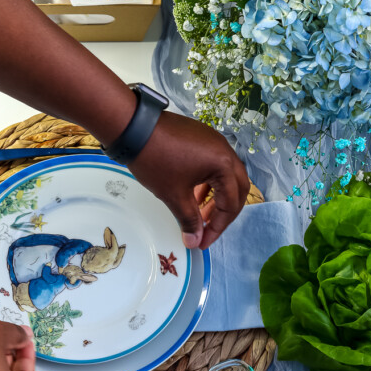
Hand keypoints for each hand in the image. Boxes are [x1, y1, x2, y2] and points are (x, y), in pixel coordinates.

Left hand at [129, 112, 249, 248]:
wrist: (133, 128)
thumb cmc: (156, 161)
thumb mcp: (174, 195)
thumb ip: (189, 220)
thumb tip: (195, 241)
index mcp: (224, 165)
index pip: (230, 204)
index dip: (217, 227)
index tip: (202, 242)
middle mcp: (225, 151)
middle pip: (236, 189)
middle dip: (223, 212)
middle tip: (207, 229)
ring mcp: (215, 141)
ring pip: (226, 176)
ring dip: (216, 197)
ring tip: (199, 213)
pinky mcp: (203, 137)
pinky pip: (214, 164)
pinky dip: (209, 182)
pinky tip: (193, 193)